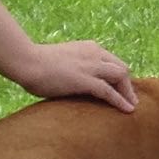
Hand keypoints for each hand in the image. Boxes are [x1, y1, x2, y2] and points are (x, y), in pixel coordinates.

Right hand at [12, 39, 139, 110]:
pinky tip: (127, 110)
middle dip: (127, 84)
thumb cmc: (36, 64)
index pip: (113, 61)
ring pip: (121, 77)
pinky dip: (120, 101)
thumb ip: (74, 68)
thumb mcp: (62, 62)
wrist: (26, 62)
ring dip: (128, 93)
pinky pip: (109, 91)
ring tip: (132, 107)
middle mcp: (94, 53)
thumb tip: (75, 83)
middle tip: (130, 99)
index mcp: (89, 48)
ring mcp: (91, 66)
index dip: (119, 76)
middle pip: (121, 68)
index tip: (121, 88)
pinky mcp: (86, 80)